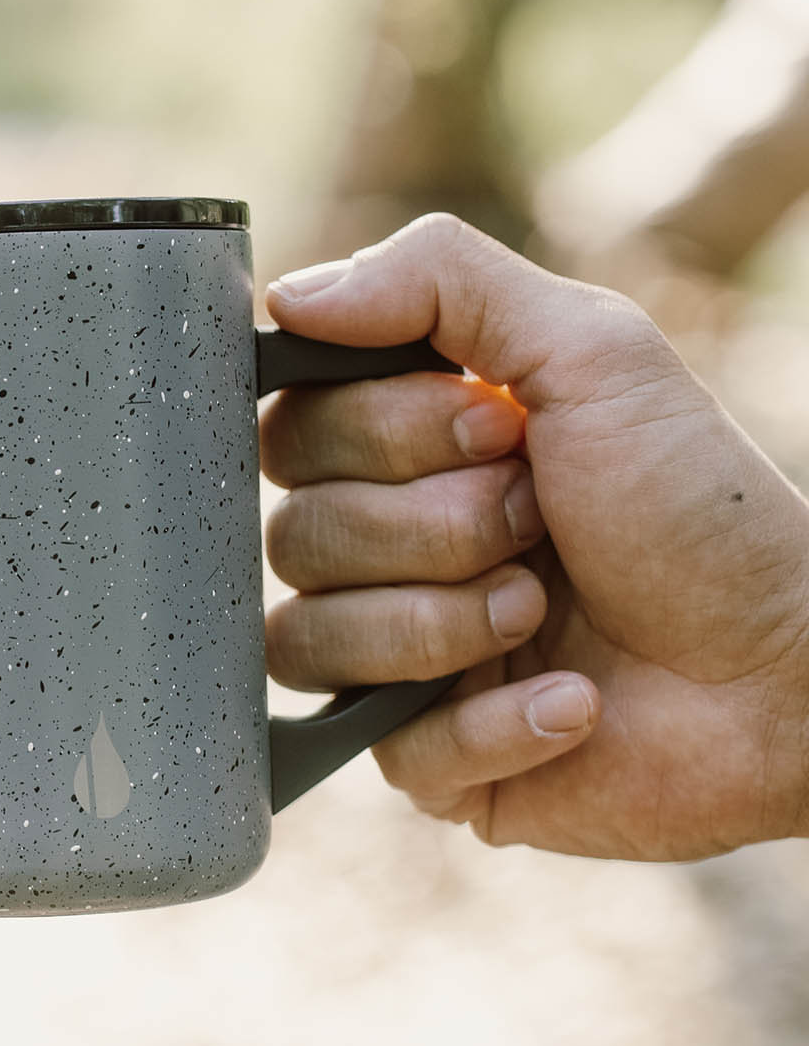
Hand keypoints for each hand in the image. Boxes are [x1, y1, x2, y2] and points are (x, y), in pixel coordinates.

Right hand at [261, 214, 808, 859]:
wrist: (788, 671)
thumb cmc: (697, 510)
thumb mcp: (589, 349)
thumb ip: (438, 282)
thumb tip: (287, 294)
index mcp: (403, 456)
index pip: (291, 434)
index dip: (382, 435)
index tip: (501, 433)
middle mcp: (383, 555)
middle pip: (296, 535)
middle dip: (435, 528)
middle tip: (537, 523)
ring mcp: (394, 661)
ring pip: (313, 642)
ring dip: (453, 623)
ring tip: (547, 613)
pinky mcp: (424, 763)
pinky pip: (384, 748)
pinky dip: (497, 723)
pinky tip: (573, 706)